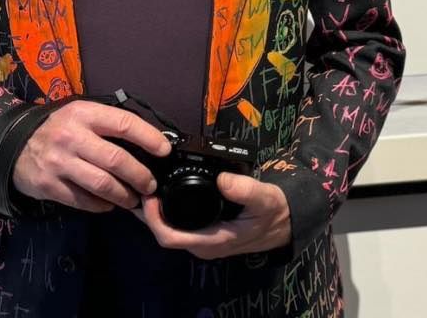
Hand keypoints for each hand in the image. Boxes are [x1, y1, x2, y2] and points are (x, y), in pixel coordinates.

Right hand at [12, 99, 171, 212]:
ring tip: (134, 199)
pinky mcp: (49, 186)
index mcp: (85, 114)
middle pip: (116, 160)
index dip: (149, 137)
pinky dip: (101, 205)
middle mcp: (72, 137)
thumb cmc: (59, 128)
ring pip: (101, 184)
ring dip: (123, 195)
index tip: (165, 150)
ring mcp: (59, 163)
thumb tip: (148, 140)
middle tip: (150, 185)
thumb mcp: (82, 114)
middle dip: (140, 175)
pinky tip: (109, 203)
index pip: (124, 123)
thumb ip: (109, 124)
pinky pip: (83, 200)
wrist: (13, 145)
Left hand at [133, 172, 291, 259]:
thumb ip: (246, 190)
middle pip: (164, 234)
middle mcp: (203, 245)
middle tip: (141, 182)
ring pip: (169, 230)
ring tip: (146, 184)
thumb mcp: (265, 198)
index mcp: (213, 241)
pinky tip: (163, 192)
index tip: (149, 194)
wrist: (285, 224)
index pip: (170, 237)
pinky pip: (177, 225)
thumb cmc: (274, 211)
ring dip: (154, 212)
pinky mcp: (204, 233)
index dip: (153, 219)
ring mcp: (203, 241)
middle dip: (147, 213)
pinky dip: (166, 211)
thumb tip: (221, 179)